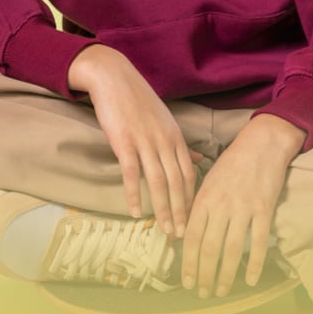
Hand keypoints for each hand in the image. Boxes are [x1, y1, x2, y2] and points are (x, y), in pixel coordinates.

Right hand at [68, 45, 197, 235]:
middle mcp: (165, 140)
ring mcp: (145, 141)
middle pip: (178, 182)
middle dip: (181, 211)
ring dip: (163, 208)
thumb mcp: (166, 120)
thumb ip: (181, 143)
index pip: (189, 174)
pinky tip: (135, 212)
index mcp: (176, 136)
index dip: (192, 199)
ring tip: (165, 230)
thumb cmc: (138, 101)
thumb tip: (199, 159)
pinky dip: (135, 195)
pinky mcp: (124, 142)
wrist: (113, 77)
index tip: (194, 220)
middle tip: (182, 235)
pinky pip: (132, 174)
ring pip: (159, 182)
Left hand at [181, 115, 305, 297]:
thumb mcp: (207, 182)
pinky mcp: (263, 210)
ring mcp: (243, 209)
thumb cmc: (231, 164)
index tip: (186, 281)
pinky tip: (250, 280)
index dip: (187, 262)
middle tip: (202, 293)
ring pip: (231, 250)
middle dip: (204, 275)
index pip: (190, 237)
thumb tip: (183, 234)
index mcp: (204, 199)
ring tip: (222, 291)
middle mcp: (220, 206)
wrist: (261, 146)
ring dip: (225, 275)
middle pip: (208, 248)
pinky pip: (257, 242)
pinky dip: (254, 264)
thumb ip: (197, 207)